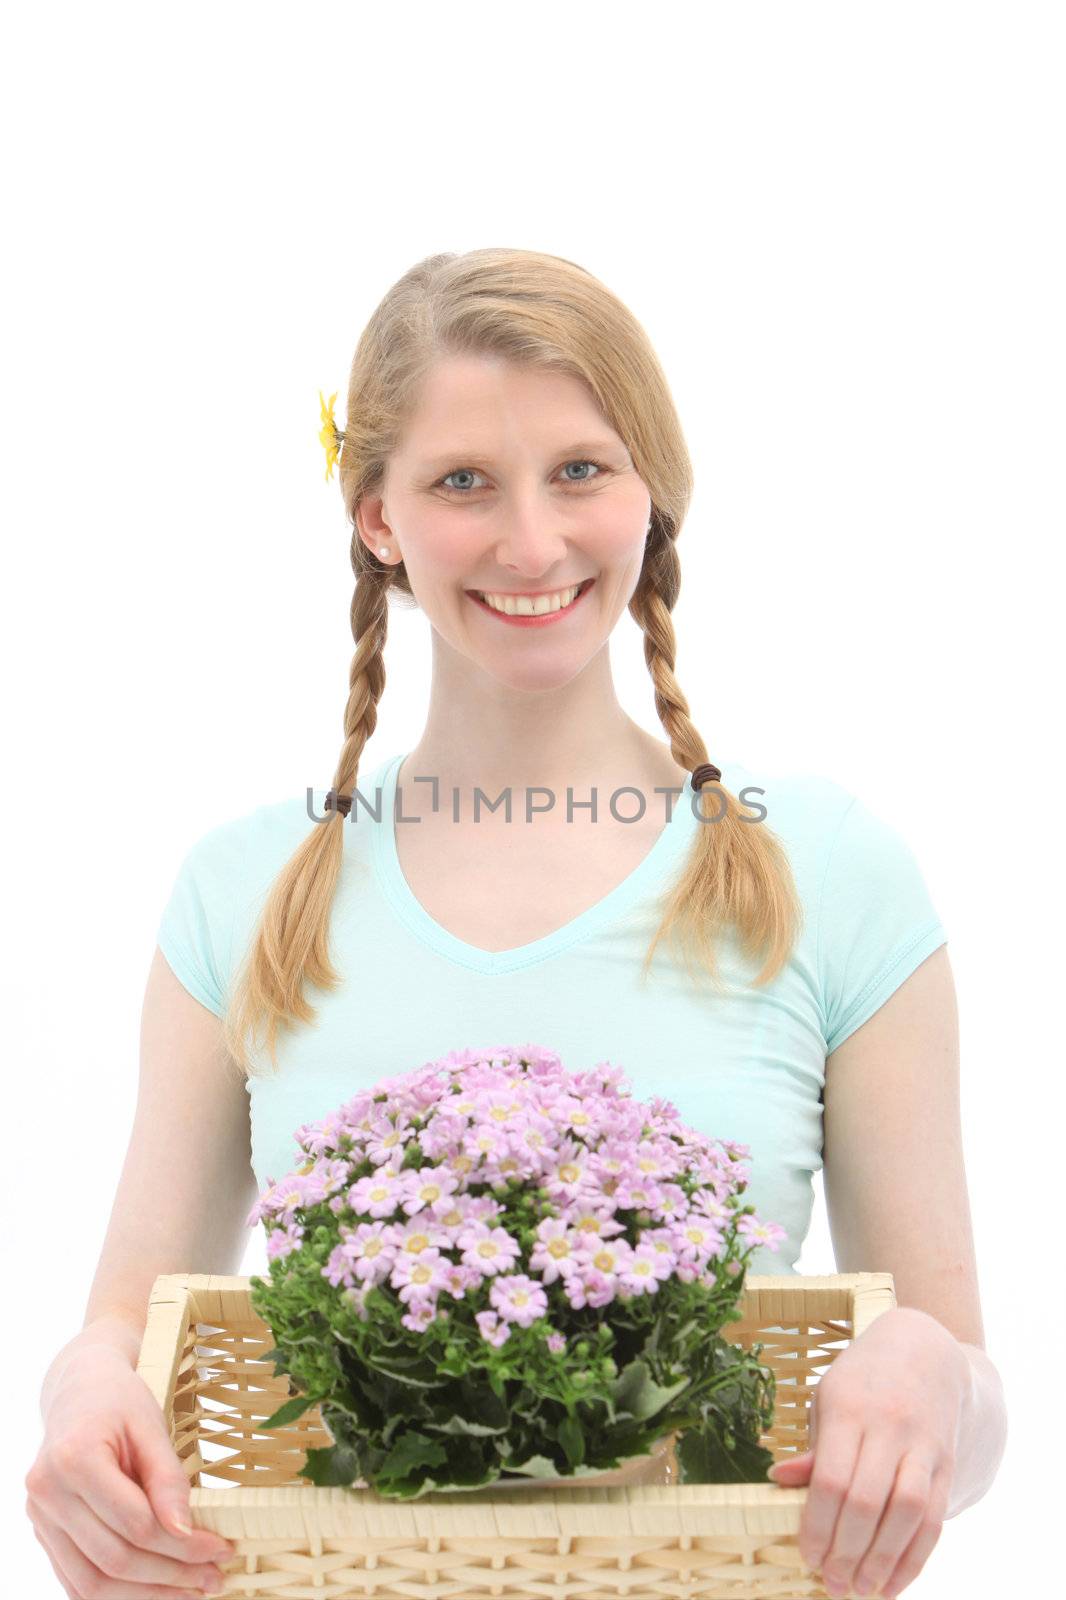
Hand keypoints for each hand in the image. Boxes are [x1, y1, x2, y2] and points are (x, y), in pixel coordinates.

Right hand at [26, 1345, 235, 1596]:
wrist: (78, 1390)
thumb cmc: (118, 1400)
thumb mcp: (151, 1425)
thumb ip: (167, 1478)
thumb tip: (186, 1531)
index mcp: (74, 1458)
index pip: (135, 1523)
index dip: (182, 1545)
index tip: (221, 1549)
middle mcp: (48, 1494)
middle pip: (114, 1559)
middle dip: (170, 1575)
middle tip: (214, 1577)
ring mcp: (40, 1519)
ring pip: (93, 1582)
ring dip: (147, 1595)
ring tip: (192, 1590)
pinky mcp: (45, 1534)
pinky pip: (78, 1581)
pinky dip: (119, 1594)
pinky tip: (157, 1590)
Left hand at [766, 1307, 970, 1597]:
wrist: (924, 1351)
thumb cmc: (863, 1381)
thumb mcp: (828, 1400)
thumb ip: (813, 1449)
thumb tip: (777, 1482)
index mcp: (849, 1409)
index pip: (831, 1479)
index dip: (818, 1526)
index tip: (808, 1556)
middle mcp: (889, 1427)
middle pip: (867, 1501)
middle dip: (847, 1551)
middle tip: (831, 1583)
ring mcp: (923, 1445)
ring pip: (907, 1513)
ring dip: (883, 1561)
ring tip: (861, 1589)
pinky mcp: (946, 1463)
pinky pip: (934, 1518)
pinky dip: (915, 1557)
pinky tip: (894, 1583)